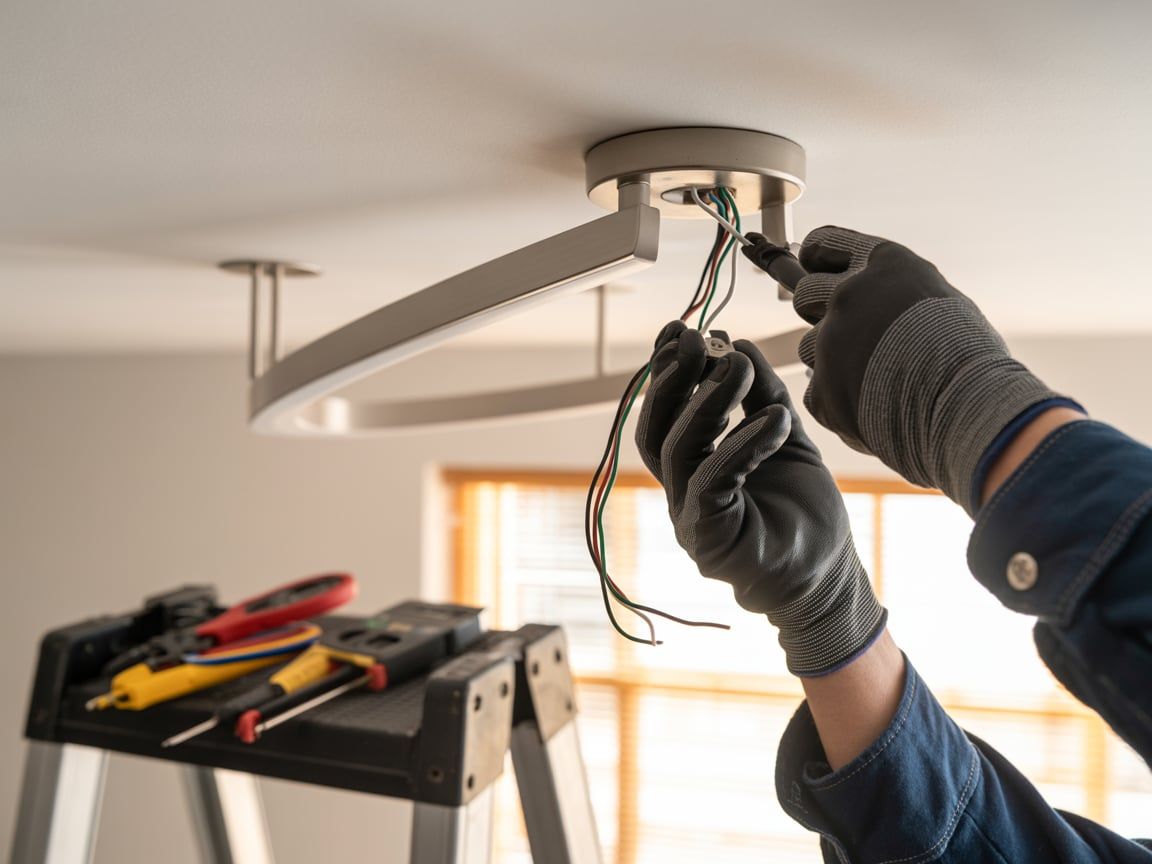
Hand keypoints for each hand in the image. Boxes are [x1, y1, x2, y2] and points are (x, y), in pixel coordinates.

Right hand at [635, 321, 885, 675]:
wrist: (828, 577)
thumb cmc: (804, 512)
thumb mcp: (783, 437)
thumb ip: (762, 396)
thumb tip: (739, 345)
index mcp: (691, 466)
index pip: (665, 412)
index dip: (667, 370)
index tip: (680, 328)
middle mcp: (680, 489)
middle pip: (657, 427)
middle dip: (673, 379)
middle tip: (697, 338)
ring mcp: (688, 515)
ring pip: (679, 449)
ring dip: (708, 401)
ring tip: (740, 367)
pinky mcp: (708, 538)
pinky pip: (713, 480)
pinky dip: (742, 444)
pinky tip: (774, 418)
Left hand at [789, 226, 1068, 513]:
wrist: (972, 408)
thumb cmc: (971, 358)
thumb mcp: (939, 302)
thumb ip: (894, 295)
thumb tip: (866, 300)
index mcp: (884, 264)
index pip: (823, 244)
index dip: (816, 259)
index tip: (814, 268)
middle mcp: (850, 294)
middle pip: (804, 294)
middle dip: (817, 311)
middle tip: (849, 334)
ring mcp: (830, 341)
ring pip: (810, 347)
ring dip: (833, 363)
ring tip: (880, 380)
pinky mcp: (821, 387)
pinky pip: (817, 392)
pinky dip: (840, 403)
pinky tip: (877, 409)